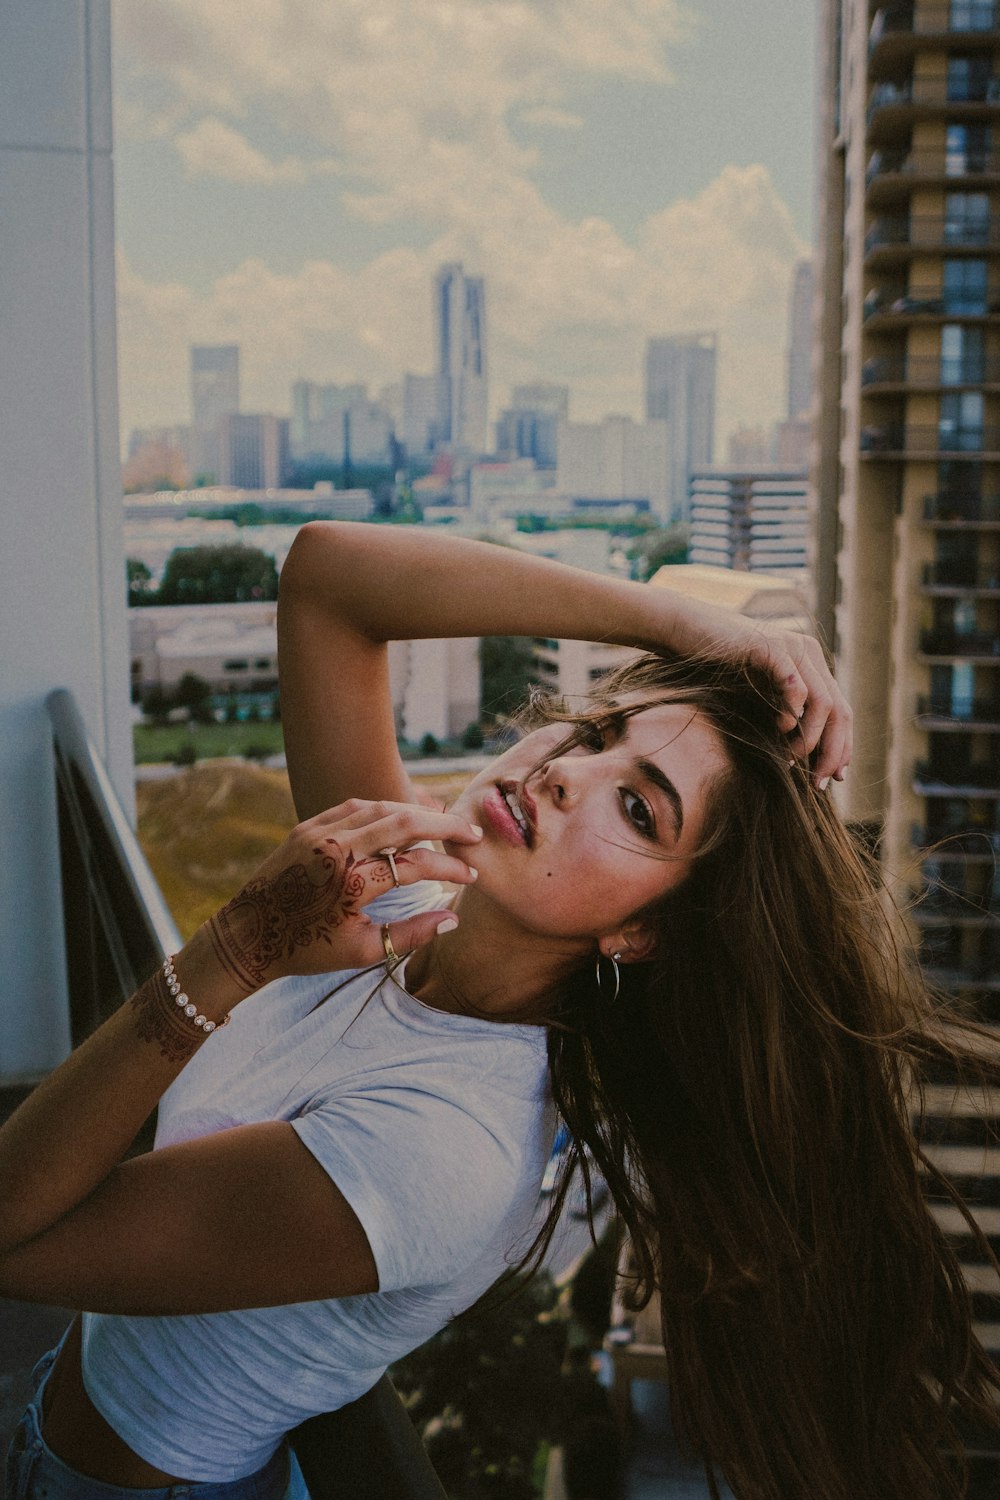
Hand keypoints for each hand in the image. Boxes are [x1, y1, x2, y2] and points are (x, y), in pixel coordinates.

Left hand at [198, 799, 481, 994]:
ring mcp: (318, 833)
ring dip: (415, 812)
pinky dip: (383, 809)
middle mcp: (336, 849)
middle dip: (444, 825)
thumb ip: (412, 934)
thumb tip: (453, 918)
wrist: (246, 936)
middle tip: (471, 833)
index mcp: (351, 883)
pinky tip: (402, 817)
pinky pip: (353, 807)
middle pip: (404, 822)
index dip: (449, 869)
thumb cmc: (306, 949)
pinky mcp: (306, 827)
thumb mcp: (362, 952)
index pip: (416, 865)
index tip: (471, 875)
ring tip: (442, 823)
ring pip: (380, 808)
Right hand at [656, 597, 852, 787]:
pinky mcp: (771, 648)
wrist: (686, 631)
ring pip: (823, 703)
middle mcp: (809, 653)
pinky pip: (795, 686)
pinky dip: (792, 713)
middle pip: (840, 710)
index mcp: (812, 664)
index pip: (842, 711)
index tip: (835, 778)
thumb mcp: (758, 692)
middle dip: (832, 752)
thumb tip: (802, 756)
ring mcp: (792, 647)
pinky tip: (779, 729)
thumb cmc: (716, 667)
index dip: (842, 747)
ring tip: (791, 760)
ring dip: (810, 740)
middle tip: (818, 782)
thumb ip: (782, 711)